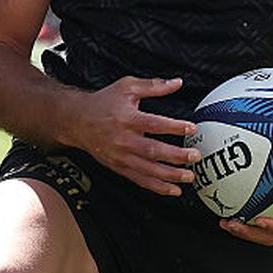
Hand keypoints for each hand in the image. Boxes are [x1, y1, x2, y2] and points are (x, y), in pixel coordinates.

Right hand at [69, 76, 199, 196]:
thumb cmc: (103, 102)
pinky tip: (173, 190)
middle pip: (153, 150)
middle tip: (195, 156)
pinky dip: (157, 187)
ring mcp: (121, 156)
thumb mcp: (127, 87)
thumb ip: (153, 86)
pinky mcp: (119, 167)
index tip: (191, 128)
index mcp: (127, 119)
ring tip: (189, 176)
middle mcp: (123, 140)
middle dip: (176, 156)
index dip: (174, 127)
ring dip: (170, 175)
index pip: (154, 124)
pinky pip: (140, 180)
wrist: (77, 120)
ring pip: (148, 169)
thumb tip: (177, 82)